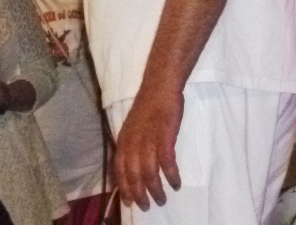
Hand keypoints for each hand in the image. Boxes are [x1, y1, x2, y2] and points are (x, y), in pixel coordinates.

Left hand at [114, 87, 183, 210]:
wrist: (160, 87)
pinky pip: (167, 162)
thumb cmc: (148, 106)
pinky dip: (171, 175)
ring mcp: (148, 140)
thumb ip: (131, 145)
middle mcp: (133, 143)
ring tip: (162, 200)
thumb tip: (133, 165)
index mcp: (124, 141)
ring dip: (156, 190)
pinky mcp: (164, 137)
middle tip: (147, 207)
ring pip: (149, 172)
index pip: (119, 170)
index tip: (129, 202)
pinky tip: (176, 184)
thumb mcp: (132, 127)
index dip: (124, 188)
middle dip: (139, 194)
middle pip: (133, 175)